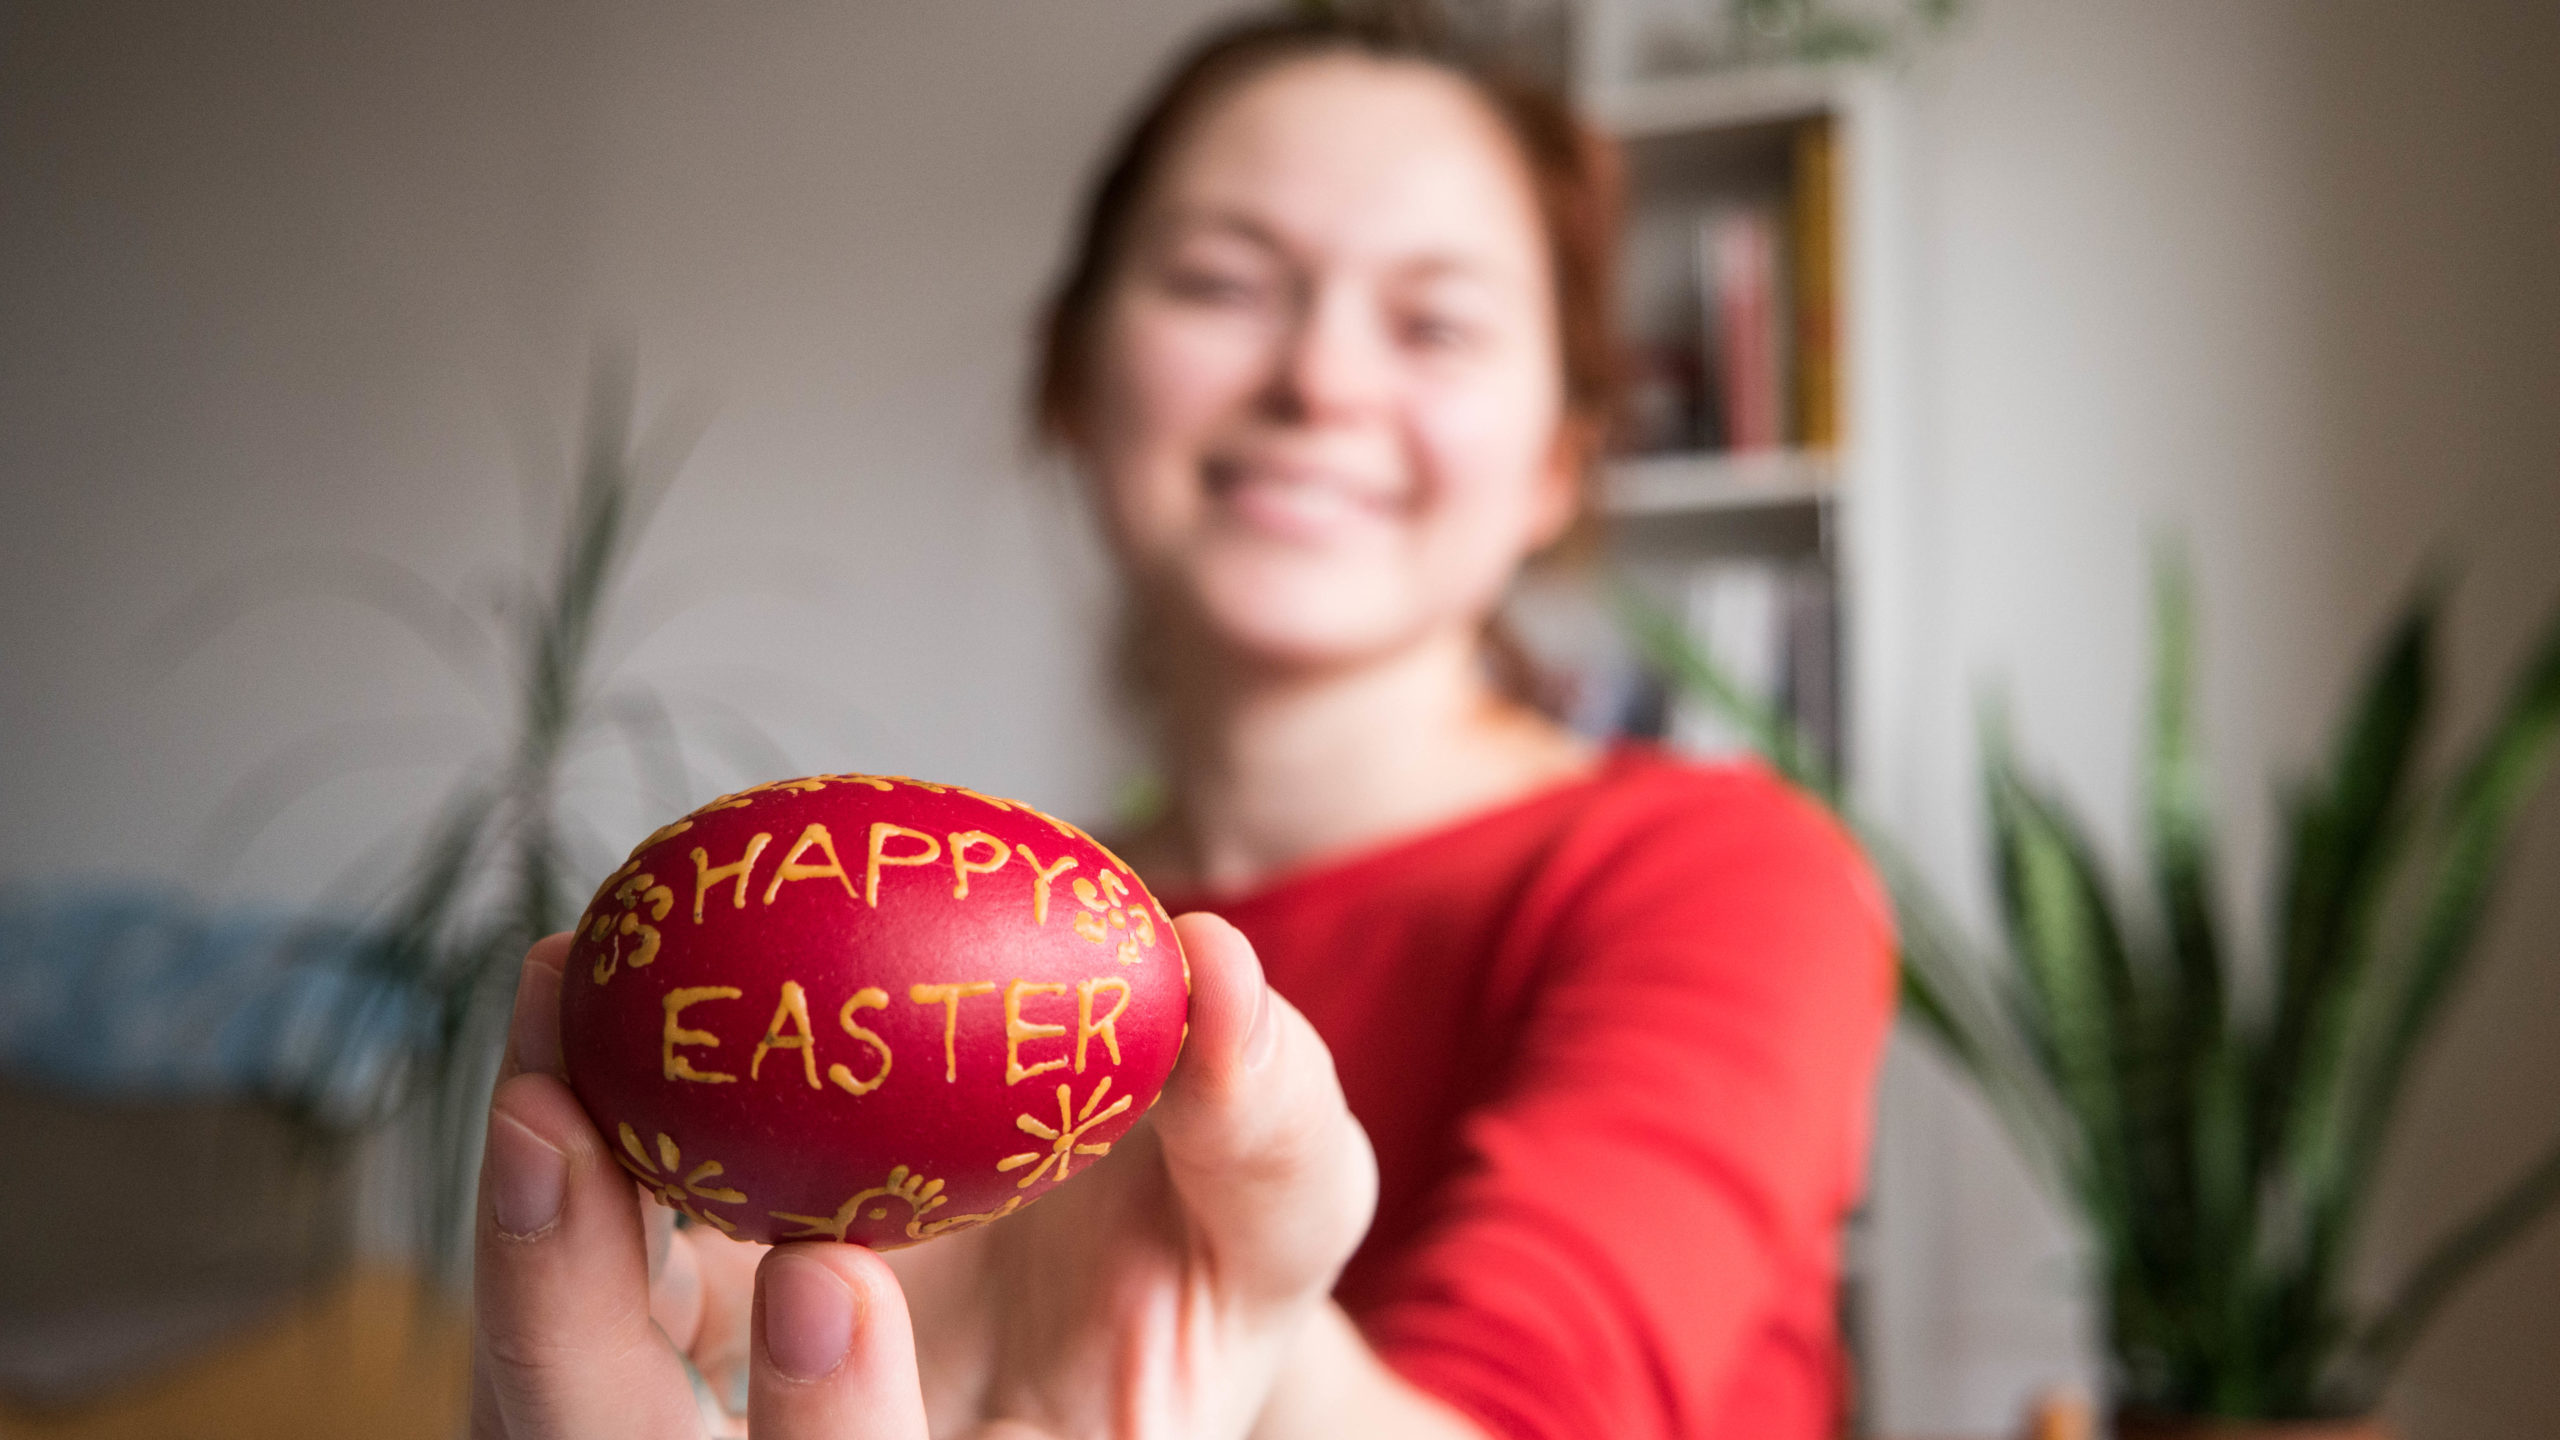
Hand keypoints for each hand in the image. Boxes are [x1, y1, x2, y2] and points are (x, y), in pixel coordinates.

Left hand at [469, 913, 1387, 1438]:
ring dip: (524, 1233)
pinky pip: (555, 1289)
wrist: (1105, 1273)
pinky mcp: (644, 1348)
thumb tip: (1216, 972)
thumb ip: (1267, 1134)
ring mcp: (700, 1434)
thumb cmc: (1196, 1269)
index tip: (827, 1275)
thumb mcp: (1273, 1226)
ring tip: (550, 1028)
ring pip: (547, 1406)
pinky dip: (547, 1166)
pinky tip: (571, 1005)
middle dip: (569, 1332)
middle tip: (555, 1130)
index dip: (829, 1435)